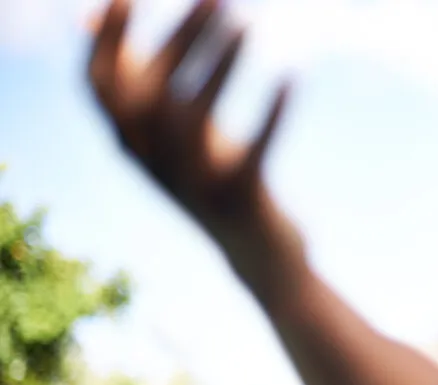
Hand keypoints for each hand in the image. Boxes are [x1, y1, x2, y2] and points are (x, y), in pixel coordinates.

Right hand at [87, 0, 288, 236]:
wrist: (260, 256)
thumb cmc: (217, 178)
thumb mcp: (178, 132)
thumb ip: (142, 82)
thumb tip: (94, 15)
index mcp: (132, 143)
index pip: (97, 86)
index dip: (105, 39)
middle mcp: (153, 165)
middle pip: (149, 93)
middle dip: (180, 37)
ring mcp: (195, 187)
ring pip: (192, 118)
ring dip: (218, 64)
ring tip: (247, 21)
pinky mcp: (239, 201)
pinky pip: (254, 152)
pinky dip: (271, 114)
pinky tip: (291, 78)